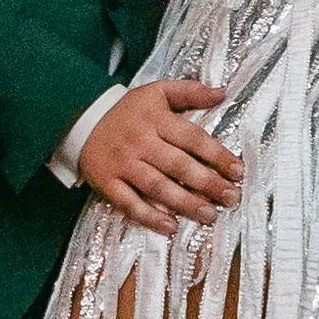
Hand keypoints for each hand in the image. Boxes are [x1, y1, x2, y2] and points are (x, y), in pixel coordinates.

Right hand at [78, 77, 241, 226]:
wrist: (80, 118)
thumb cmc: (127, 110)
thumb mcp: (156, 91)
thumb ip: (189, 91)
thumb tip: (221, 92)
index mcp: (156, 119)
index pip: (193, 138)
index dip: (217, 155)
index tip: (238, 171)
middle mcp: (141, 142)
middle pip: (178, 165)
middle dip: (207, 183)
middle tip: (231, 197)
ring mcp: (123, 164)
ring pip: (157, 187)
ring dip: (185, 203)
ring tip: (209, 215)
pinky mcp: (107, 183)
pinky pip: (129, 203)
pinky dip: (149, 216)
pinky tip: (170, 226)